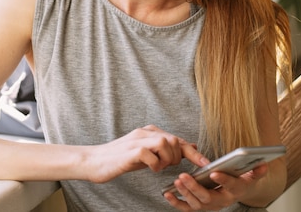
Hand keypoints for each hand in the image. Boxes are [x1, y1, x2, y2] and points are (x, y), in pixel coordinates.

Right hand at [84, 125, 203, 183]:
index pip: (178, 139)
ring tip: (158, 167)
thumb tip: (189, 146)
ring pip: (166, 143)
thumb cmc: (121, 159)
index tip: (206, 163)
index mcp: (150, 132)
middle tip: (166, 166)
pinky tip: (150, 169)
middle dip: (177, 157)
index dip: (193, 152)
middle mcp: (145, 132)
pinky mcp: (131, 151)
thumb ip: (165, 150)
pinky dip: (155, 165)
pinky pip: (151, 155)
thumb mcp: (147, 154)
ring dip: (166, 160)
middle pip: (175, 140)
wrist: (94, 161)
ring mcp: (138, 140)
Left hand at [163, 163, 268, 210]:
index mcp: (235, 191)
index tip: (214, 173)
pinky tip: (167, 193)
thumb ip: (257, 170)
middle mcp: (222, 201)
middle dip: (195, 188)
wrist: (237, 193)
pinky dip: (176, 202)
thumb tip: (264, 164)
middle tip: (183, 176)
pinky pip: (186, 207)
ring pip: (196, 204)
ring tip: (177, 180)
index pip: (230, 186)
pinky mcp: (199, 207)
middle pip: (208, 198)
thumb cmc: (241, 180)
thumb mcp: (252, 175)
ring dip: (185, 193)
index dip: (223, 180)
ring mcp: (209, 206)